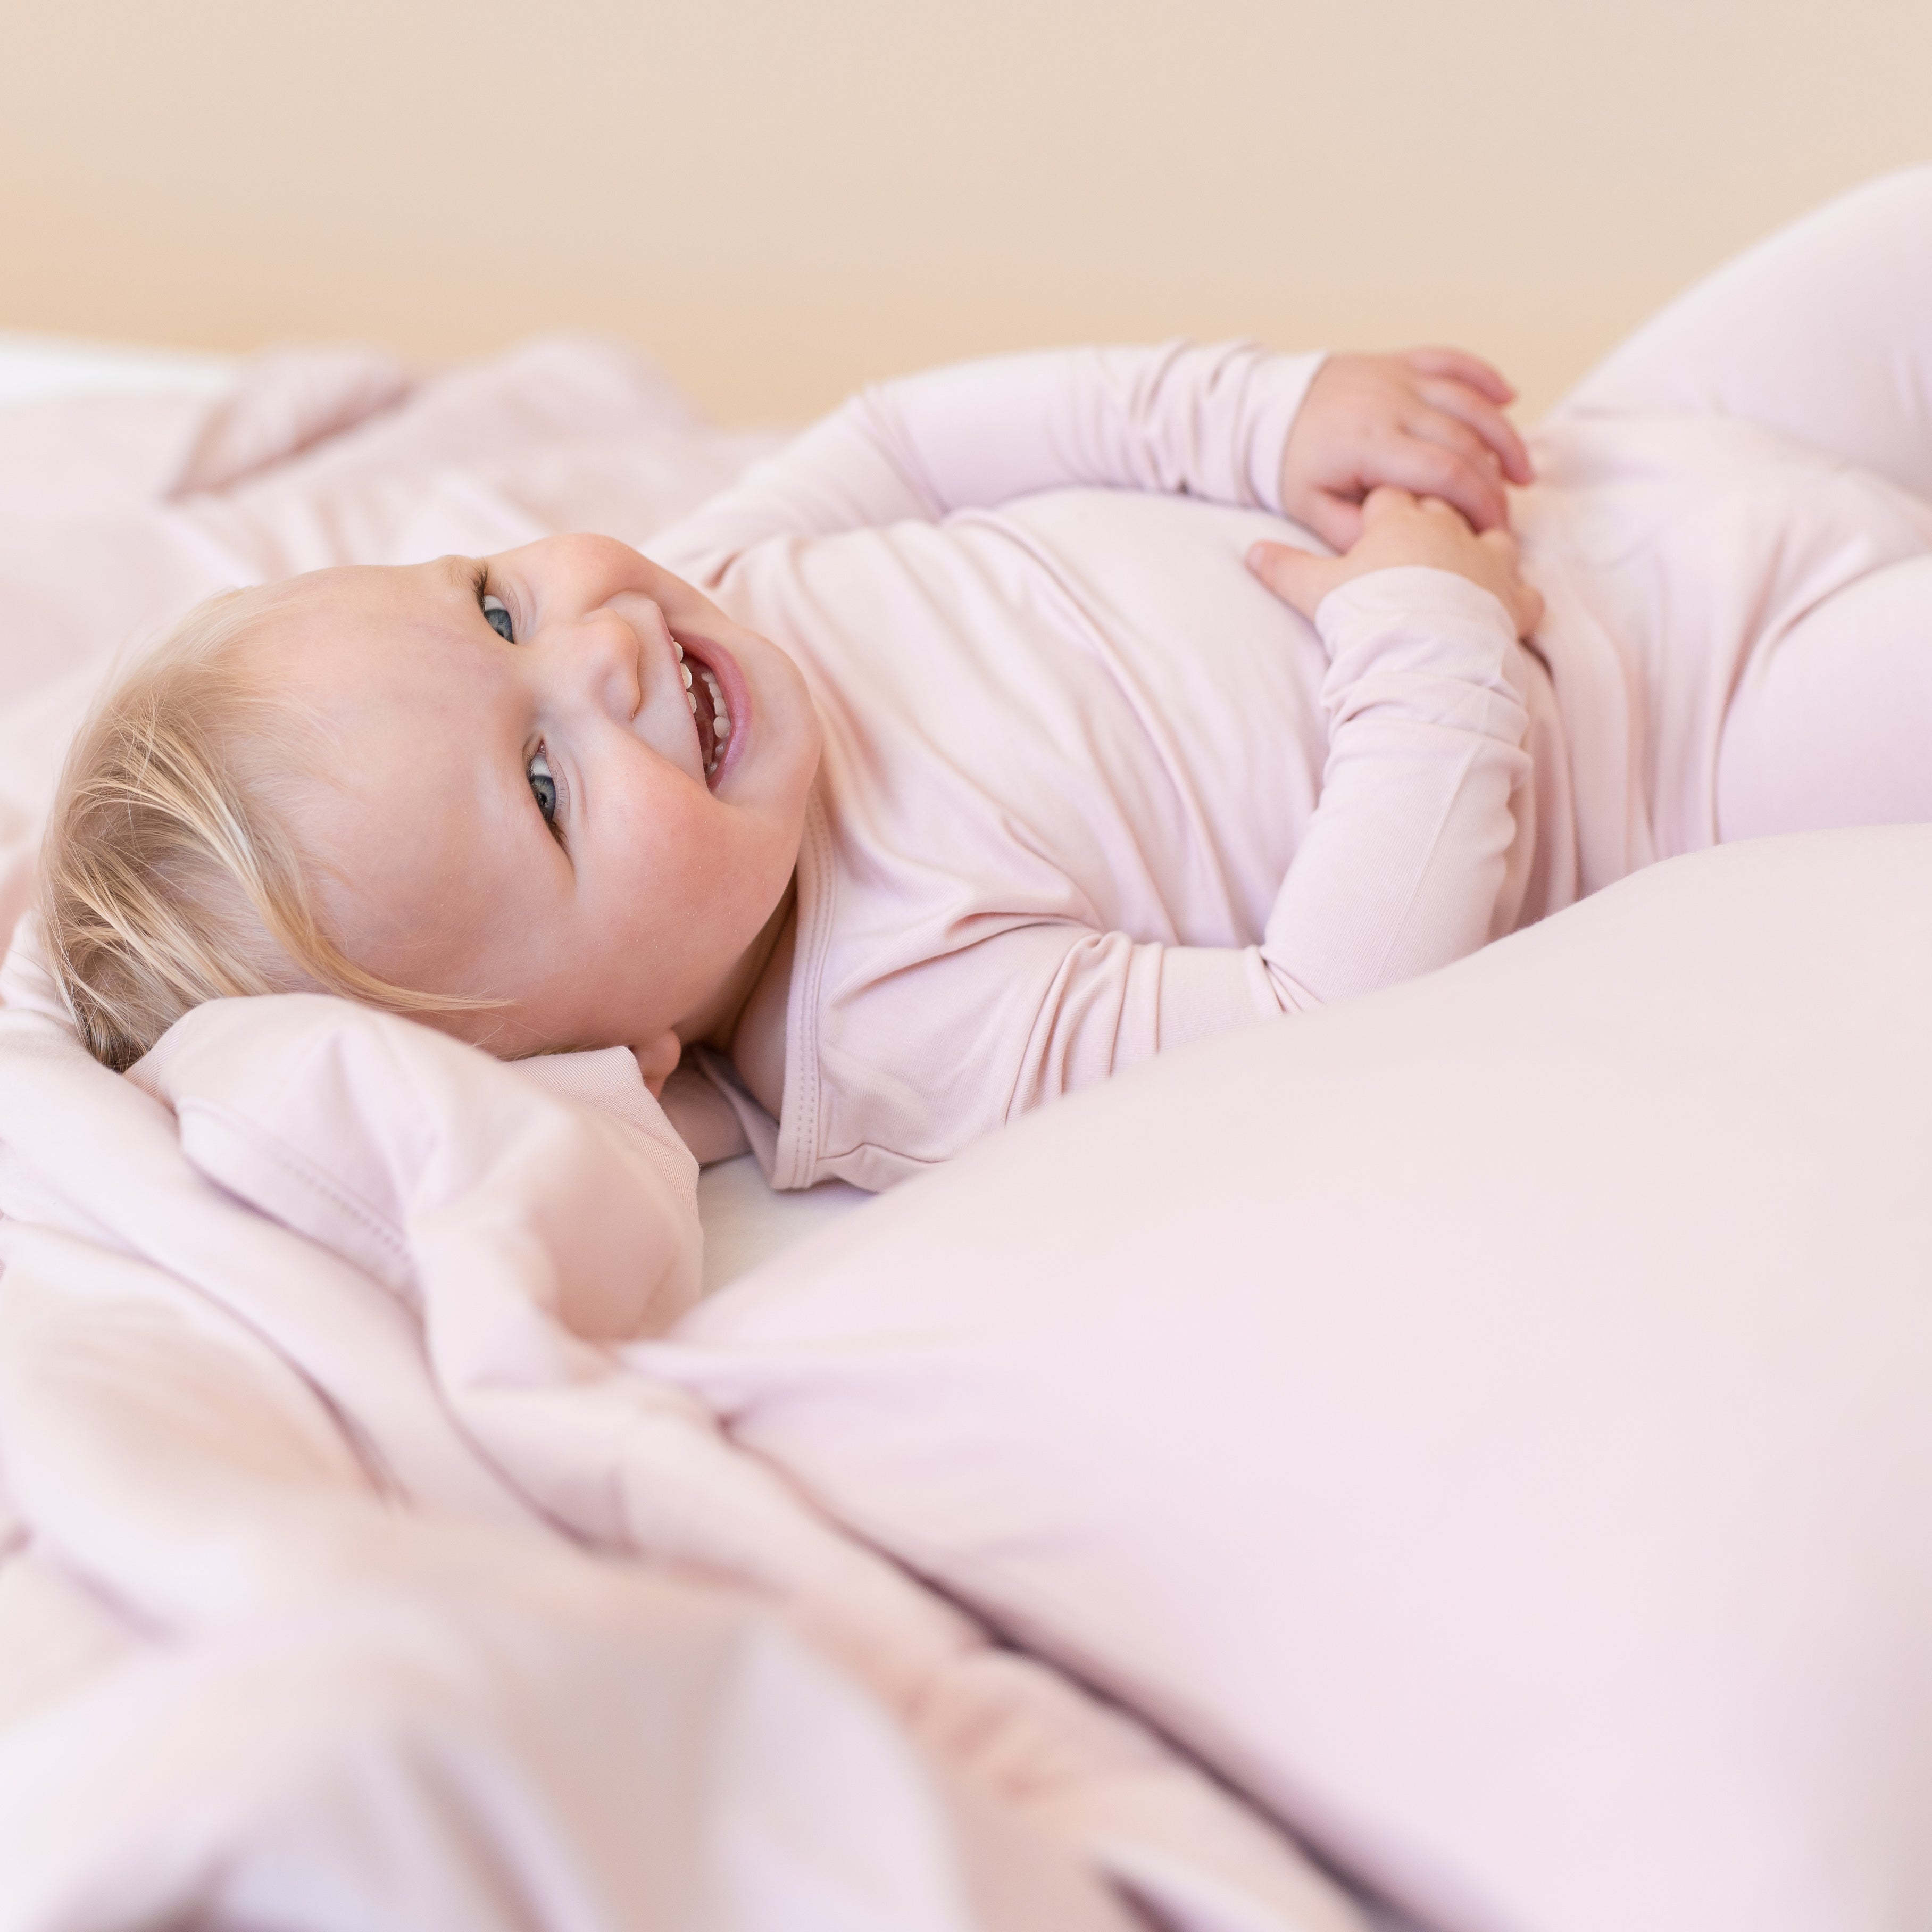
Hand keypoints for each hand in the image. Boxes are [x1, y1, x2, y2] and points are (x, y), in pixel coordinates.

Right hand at [1248, 487, 1545, 638]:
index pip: (1392, 495)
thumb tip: (1251, 553)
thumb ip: (1285, 568)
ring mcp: (1488, 563)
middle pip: (1446, 505)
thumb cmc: (1368, 614)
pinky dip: (1518, 599)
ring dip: (1485, 546)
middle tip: (1421, 540)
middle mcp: (1450, 530)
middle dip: (1435, 515)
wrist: (1420, 654)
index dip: (1382, 507)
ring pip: (1497, 536)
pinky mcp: (1513, 600)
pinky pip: (1525, 592)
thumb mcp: (1315, 590)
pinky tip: (1507, 609)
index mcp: (1401, 520)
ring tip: (1470, 564)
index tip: (1375, 523)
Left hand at [1279, 349, 1532, 549]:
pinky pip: (1453, 360)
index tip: (1490, 532)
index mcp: (1370, 442)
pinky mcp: (1401, 361)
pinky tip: (1510, 399)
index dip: (1477, 503)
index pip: (1444, 471)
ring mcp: (1399, 376)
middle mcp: (1391, 402)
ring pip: (1470, 399)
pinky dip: (1486, 377)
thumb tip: (1401, 547)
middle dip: (1495, 482)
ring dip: (1504, 436)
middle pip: (1466, 439)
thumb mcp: (1310, 508)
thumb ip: (1353, 531)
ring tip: (1522, 475)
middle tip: (1505, 518)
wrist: (1264, 410)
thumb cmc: (1291, 465)